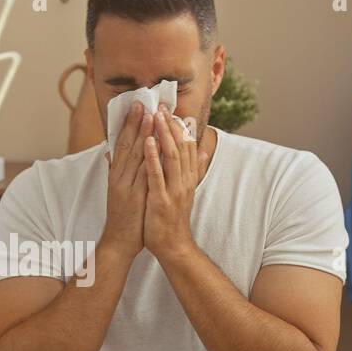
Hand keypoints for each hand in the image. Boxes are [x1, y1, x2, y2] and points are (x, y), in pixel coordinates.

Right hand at [100, 101, 153, 260]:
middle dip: (136, 122)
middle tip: (143, 102)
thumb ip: (114, 169)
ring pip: (135, 156)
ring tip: (150, 116)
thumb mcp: (117, 190)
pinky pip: (142, 173)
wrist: (120, 241)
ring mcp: (126, 186)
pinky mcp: (134, 197)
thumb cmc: (123, 216)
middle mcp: (119, 177)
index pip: (123, 143)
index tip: (138, 106)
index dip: (130, 124)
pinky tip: (154, 145)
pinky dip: (148, 158)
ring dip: (143, 134)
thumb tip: (110, 151)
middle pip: (128, 145)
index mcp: (116, 174)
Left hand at [144, 105, 208, 260]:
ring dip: (163, 134)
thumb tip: (204, 150)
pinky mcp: (161, 200)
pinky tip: (148, 142)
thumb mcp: (187, 189)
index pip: (186, 146)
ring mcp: (174, 190)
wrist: (173, 245)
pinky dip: (153, 157)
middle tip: (161, 105)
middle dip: (170, 125)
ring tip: (155, 116)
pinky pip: (157, 175)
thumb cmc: (174, 217)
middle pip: (179, 147)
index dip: (179, 127)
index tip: (171, 109)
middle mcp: (184, 180)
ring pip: (170, 157)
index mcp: (187, 177)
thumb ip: (194, 169)